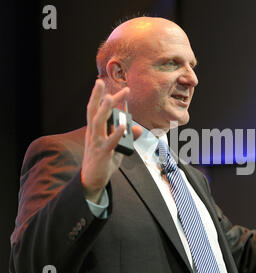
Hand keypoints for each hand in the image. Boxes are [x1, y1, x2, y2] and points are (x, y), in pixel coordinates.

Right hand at [81, 79, 141, 202]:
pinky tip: (123, 125)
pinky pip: (110, 142)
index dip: (106, 99)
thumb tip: (138, 128)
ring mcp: (97, 144)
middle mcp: (93, 134)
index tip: (119, 89)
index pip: (98, 110)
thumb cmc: (103, 163)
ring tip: (110, 97)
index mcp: (95, 131)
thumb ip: (127, 137)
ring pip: (98, 123)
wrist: (92, 182)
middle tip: (100, 81)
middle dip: (98, 96)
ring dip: (104, 110)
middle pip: (93, 111)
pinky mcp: (103, 154)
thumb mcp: (117, 148)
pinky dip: (116, 133)